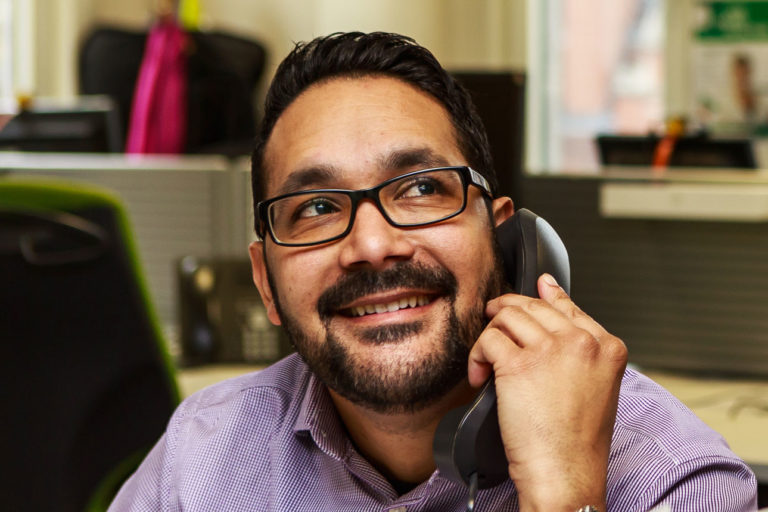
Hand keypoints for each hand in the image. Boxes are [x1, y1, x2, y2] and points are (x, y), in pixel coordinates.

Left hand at [467, 273, 626, 511]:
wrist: (566, 474)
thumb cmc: (577, 442)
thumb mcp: (597, 388)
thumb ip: (582, 352)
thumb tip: (555, 315)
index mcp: (607, 348)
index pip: (569, 306)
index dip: (546, 296)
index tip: (537, 286)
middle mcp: (582, 343)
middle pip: (534, 306)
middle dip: (508, 311)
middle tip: (493, 319)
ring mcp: (551, 350)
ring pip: (508, 316)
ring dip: (491, 333)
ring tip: (487, 357)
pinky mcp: (519, 364)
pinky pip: (489, 339)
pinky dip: (477, 355)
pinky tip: (480, 375)